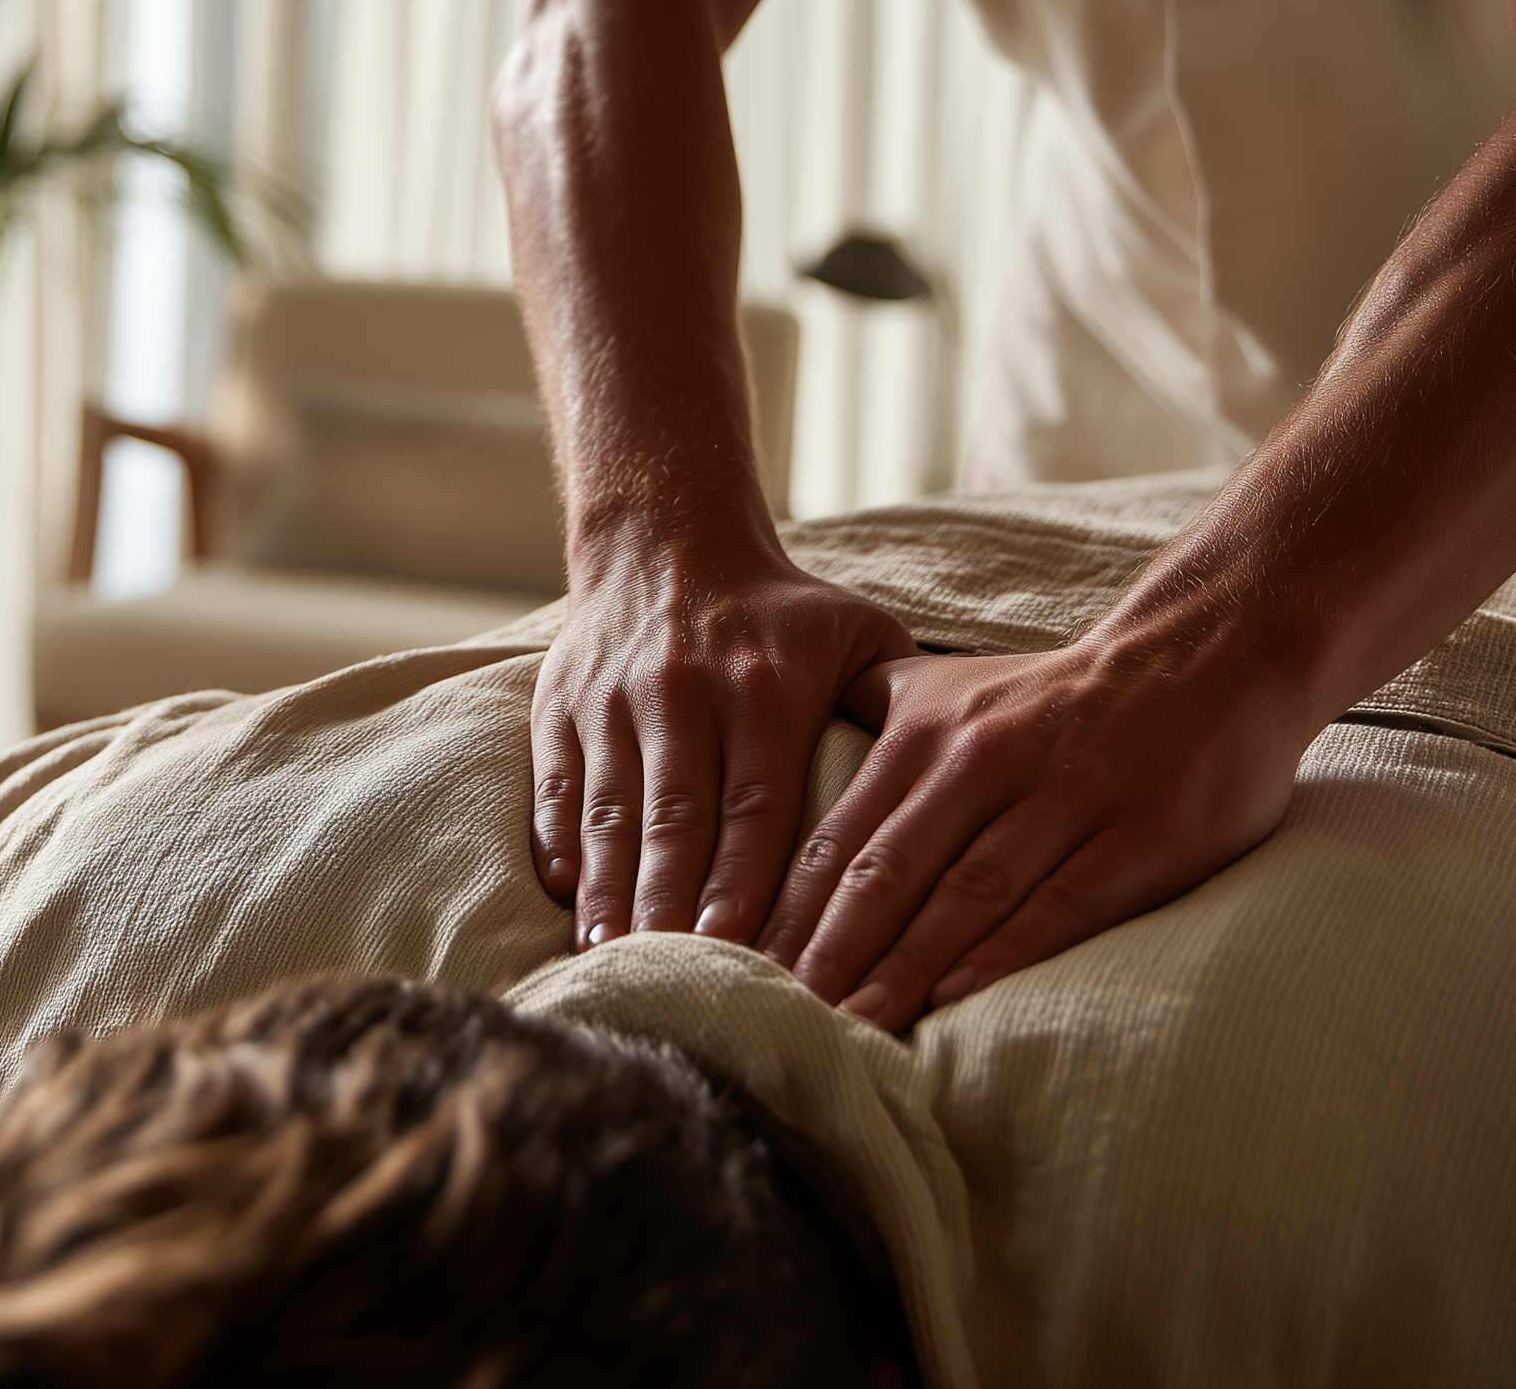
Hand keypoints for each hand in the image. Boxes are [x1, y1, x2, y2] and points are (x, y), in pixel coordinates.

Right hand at [533, 536, 914, 951]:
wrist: (664, 539)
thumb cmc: (777, 611)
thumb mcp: (855, 633)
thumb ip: (898, 710)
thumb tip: (958, 805)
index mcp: (765, 687)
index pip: (756, 806)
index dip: (746, 885)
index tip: (744, 953)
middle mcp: (683, 693)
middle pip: (676, 820)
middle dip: (673, 905)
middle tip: (674, 976)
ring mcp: (613, 699)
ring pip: (610, 810)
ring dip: (610, 890)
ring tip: (611, 956)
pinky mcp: (560, 704)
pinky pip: (556, 783)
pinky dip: (560, 842)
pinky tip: (569, 896)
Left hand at [759, 634, 1315, 1031]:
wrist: (1206, 656)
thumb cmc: (1058, 697)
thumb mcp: (950, 689)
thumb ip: (868, 718)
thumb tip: (780, 761)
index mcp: (928, 735)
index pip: (837, 837)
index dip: (786, 909)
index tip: (738, 968)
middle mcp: (985, 763)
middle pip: (886, 870)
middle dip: (826, 948)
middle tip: (776, 1011)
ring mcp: (1065, 798)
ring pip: (964, 893)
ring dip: (901, 964)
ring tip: (851, 1022)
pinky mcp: (1140, 834)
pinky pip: (1060, 902)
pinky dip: (1003, 951)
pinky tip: (956, 997)